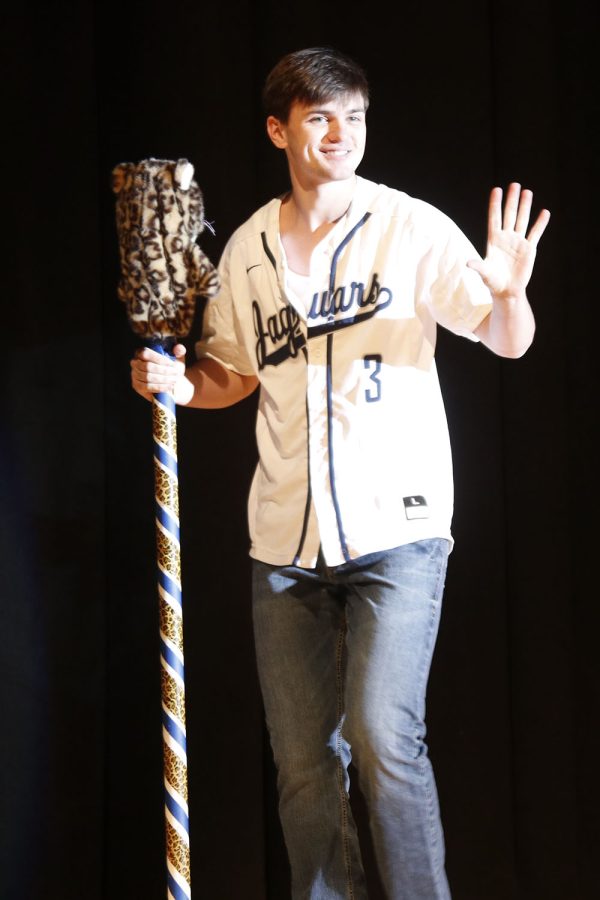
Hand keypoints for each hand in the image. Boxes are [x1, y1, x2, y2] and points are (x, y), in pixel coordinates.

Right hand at [130, 343, 187, 401]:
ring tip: (174, 380)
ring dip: (163, 379)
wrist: (171, 382)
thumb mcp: (177, 357)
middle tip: (175, 373)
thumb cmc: (172, 367)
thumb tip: (179, 348)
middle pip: (147, 366)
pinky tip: (169, 386)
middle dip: (164, 370)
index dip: (160, 359)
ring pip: (148, 377)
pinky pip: (147, 387)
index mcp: (142, 352)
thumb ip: (179, 350)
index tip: (173, 364)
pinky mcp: (138, 386)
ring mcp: (135, 375)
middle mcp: (135, 362)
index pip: (146, 354)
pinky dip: (160, 387)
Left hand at [467, 183, 549, 300]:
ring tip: (527, 192)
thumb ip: (478, 266)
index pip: (494, 219)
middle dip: (511, 200)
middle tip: (514, 184)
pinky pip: (535, 233)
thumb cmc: (493, 282)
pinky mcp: (529, 249)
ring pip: (522, 220)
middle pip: (509, 215)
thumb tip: (468, 263)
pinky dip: (540, 224)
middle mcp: (506, 238)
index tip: (496, 190)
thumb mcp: (484, 274)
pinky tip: (544, 212)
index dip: (495, 205)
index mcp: (493, 241)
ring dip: (525, 206)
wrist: (507, 291)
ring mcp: (518, 242)